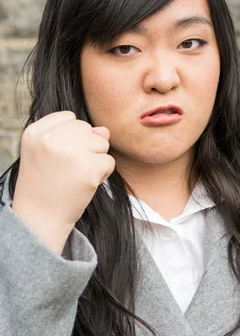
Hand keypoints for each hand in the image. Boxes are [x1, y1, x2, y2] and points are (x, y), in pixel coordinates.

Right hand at [12, 111, 114, 252]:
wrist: (41, 217)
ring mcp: (70, 152)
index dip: (71, 137)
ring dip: (96, 159)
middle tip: (69, 169)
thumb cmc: (46, 183)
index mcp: (35, 132)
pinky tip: (86, 184)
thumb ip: (73, 134)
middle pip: (87, 129)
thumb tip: (105, 130)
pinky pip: (109, 161)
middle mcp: (50, 139)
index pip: (69, 117)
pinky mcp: (88, 168)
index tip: (59, 157)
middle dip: (85, 147)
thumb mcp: (48, 152)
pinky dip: (103, 174)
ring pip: (101, 143)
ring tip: (77, 175)